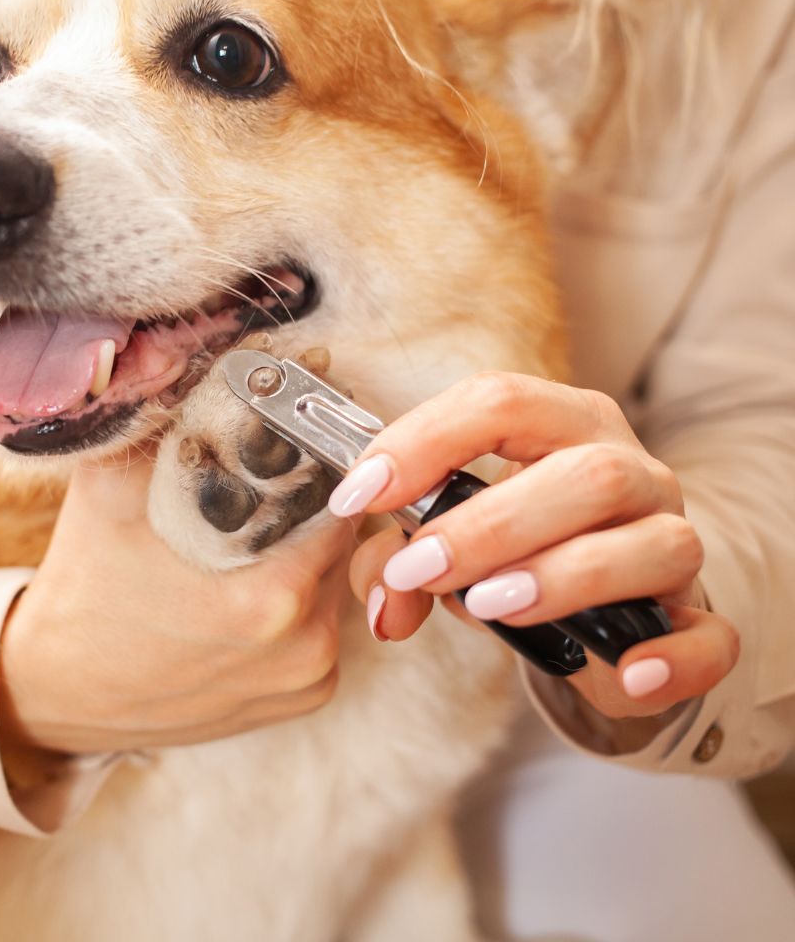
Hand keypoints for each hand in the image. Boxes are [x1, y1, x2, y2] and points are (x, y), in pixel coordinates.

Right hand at [0, 453, 350, 758]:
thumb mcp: (110, 488)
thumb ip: (168, 418)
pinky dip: (301, 597)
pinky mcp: (304, 698)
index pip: (339, 496)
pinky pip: (324, 623)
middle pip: (344, 537)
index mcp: (274, 598)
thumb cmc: (86, 585)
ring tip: (253, 531)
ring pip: (337, 579)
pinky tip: (250, 582)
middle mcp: (308, 648)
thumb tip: (220, 355)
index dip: (322, 453)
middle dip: (312, 498)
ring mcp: (309, 679)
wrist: (58, 691)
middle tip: (269, 476)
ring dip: (307, 547)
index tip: (298, 432)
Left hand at [338, 373, 739, 719]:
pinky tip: (624, 671)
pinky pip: (709, 637)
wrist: (597, 604)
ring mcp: (671, 538)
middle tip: (418, 567)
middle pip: (586, 473)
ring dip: (562, 577)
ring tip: (488, 605)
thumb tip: (383, 597)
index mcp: (561, 425)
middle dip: (490, 523)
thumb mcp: (448, 542)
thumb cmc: (517, 551)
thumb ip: (401, 559)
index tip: (362, 493)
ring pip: (651, 542)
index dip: (423, 441)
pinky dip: (669, 657)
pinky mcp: (696, 617)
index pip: (499, 401)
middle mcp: (629, 470)